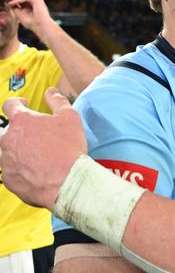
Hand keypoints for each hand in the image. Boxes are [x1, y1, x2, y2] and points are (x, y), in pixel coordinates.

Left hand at [0, 88, 86, 208]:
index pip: (10, 105)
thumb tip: (51, 91)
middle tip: (36, 136)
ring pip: (6, 151)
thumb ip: (57, 101)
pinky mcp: (8, 179)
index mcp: (21, 121)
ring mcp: (5, 160)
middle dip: (19, 131)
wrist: (66, 181)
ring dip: (18, 150)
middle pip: (6, 130)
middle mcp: (7, 139)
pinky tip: (36, 170)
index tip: (24, 104)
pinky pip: (11, 171)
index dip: (17, 103)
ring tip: (37, 155)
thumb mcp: (70, 117)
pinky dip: (20, 169)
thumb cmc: (68, 148)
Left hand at [1, 0, 57, 40]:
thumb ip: (14, 8)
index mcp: (32, 4)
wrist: (41, 27)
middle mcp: (35, 1)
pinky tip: (11, 3)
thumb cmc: (32, 23)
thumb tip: (7, 2)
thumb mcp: (20, 14)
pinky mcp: (37, 0)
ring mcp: (37, 0)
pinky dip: (18, 0)